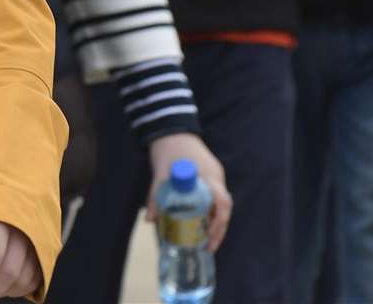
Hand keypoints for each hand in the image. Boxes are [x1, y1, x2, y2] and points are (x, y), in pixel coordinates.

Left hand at [0, 221, 41, 302]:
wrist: (12, 195)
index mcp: (0, 216)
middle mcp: (24, 228)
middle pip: (9, 270)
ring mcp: (39, 241)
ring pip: (23, 278)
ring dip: (2, 291)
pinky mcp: (46, 252)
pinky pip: (34, 280)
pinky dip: (16, 289)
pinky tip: (1, 284)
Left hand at [147, 132, 231, 250]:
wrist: (170, 127)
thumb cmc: (167, 149)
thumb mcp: (160, 173)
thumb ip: (155, 196)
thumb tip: (149, 220)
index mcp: (209, 175)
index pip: (223, 204)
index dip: (219, 224)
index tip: (210, 239)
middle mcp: (216, 176)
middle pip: (224, 207)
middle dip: (218, 228)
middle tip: (207, 246)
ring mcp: (214, 174)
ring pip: (219, 202)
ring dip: (214, 220)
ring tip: (203, 238)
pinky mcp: (209, 173)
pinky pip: (213, 195)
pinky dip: (209, 209)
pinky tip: (199, 220)